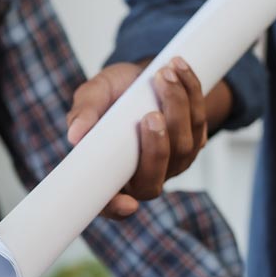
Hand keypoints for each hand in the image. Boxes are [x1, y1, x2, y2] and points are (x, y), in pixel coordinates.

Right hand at [67, 57, 214, 219]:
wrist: (138, 78)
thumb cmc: (110, 95)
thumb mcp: (91, 97)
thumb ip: (82, 115)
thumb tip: (76, 135)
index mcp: (109, 176)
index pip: (109, 204)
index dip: (116, 208)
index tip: (126, 204)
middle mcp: (141, 177)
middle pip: (154, 176)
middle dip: (157, 146)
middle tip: (150, 114)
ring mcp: (171, 164)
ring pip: (183, 146)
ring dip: (177, 107)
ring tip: (163, 74)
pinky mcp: (194, 142)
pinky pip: (199, 122)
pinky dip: (191, 93)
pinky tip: (179, 69)